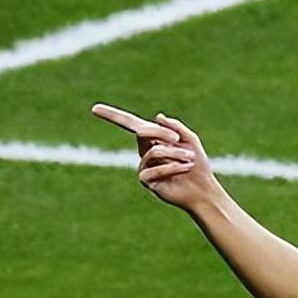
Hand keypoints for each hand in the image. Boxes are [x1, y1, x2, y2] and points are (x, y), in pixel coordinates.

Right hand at [90, 103, 219, 212]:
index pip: (130, 124)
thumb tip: (157, 117)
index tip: (94, 108)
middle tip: (178, 139)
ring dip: (176, 153)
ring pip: (154, 151)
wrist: (202, 189)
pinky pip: (156, 169)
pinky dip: (173, 167)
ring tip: (189, 159)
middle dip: (160, 133)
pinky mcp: (146, 180)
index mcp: (152, 139)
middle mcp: (144, 151)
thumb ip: (176, 128)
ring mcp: (143, 166)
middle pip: (142, 132)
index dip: (112, 116)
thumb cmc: (197, 164)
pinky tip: (184, 169)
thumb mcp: (190, 140)